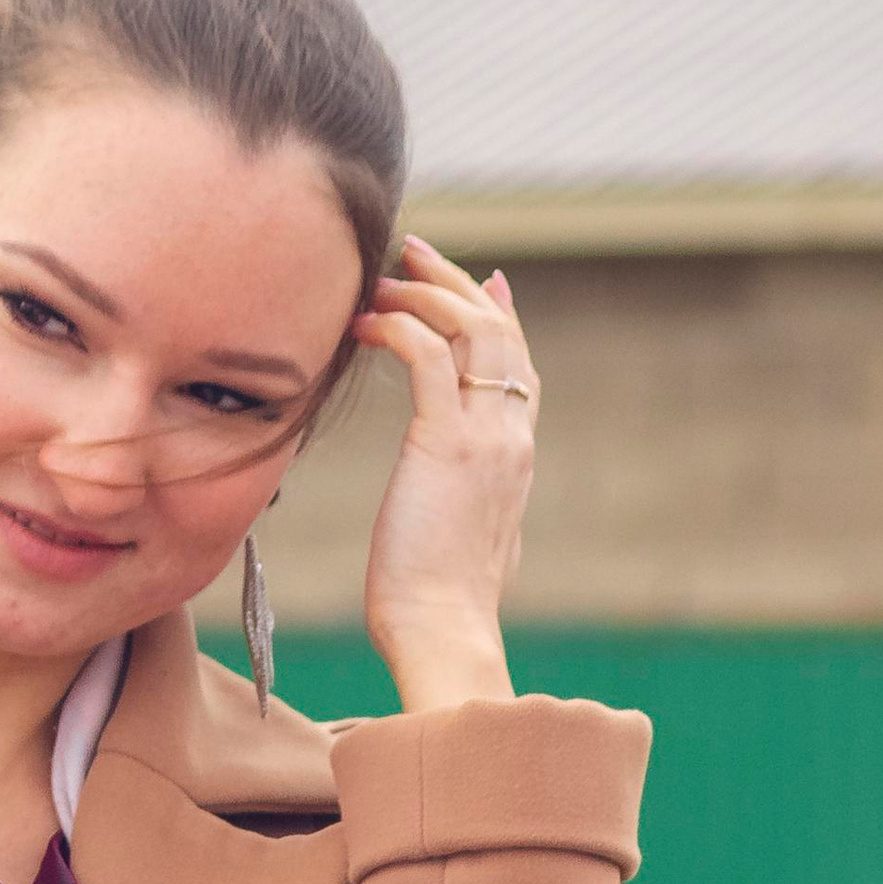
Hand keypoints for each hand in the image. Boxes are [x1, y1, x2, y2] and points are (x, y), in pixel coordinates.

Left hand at [355, 237, 536, 712]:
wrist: (445, 632)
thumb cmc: (438, 605)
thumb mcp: (464, 539)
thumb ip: (468, 504)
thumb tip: (451, 502)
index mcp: (516, 457)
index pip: (519, 366)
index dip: (500, 316)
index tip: (481, 281)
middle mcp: (511, 436)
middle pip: (499, 331)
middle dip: (456, 283)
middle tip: (415, 251)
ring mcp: (485, 436)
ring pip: (469, 329)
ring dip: (424, 293)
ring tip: (381, 276)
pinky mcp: (445, 442)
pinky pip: (424, 356)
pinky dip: (396, 327)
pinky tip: (362, 325)